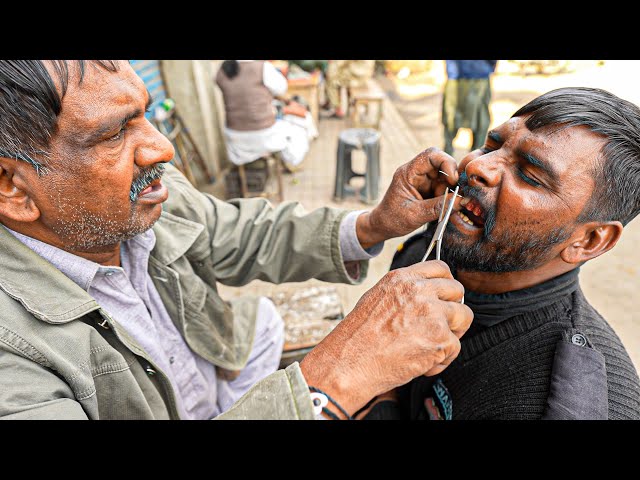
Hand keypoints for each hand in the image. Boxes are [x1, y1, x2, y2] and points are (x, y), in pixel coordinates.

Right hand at [300, 260, 472, 416]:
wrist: (351, 362)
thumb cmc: (358, 337)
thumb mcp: (376, 298)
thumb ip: (404, 291)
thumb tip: (426, 295)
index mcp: (402, 279)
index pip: (440, 268)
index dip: (446, 284)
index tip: (444, 297)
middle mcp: (419, 291)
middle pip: (457, 290)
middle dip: (453, 309)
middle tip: (441, 326)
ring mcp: (432, 313)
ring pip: (464, 317)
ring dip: (452, 333)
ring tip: (431, 345)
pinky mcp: (440, 338)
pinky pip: (455, 346)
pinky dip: (442, 359)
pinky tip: (423, 363)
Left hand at [356, 147, 466, 248]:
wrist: (383, 226)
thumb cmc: (392, 219)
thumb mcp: (415, 215)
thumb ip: (439, 207)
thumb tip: (462, 201)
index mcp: (408, 173)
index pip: (431, 155)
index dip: (446, 162)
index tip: (453, 179)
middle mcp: (416, 173)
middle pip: (441, 164)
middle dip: (451, 179)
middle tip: (455, 194)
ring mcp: (423, 181)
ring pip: (445, 178)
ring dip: (449, 191)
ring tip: (446, 206)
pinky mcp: (428, 190)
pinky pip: (443, 188)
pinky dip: (448, 197)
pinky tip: (445, 208)